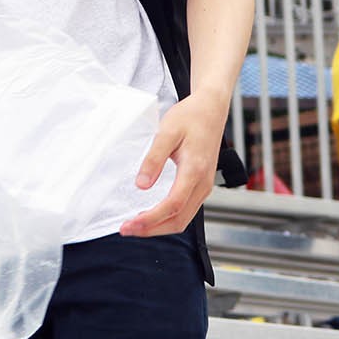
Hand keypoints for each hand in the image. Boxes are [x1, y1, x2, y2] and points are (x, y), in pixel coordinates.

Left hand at [119, 92, 226, 236]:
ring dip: (159, 227)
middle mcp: (203, 184)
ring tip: (136, 226)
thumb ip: (154, 159)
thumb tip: (141, 185)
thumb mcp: (167, 132)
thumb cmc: (191, 117)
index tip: (130, 224)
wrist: (211, 109)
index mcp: (195, 171)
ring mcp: (205, 187)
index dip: (150, 219)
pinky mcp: (202, 185)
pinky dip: (168, 218)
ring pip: (183, 219)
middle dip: (151, 229)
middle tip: (126, 229)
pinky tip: (152, 214)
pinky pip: (186, 211)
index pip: (172, 205)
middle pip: (178, 220)